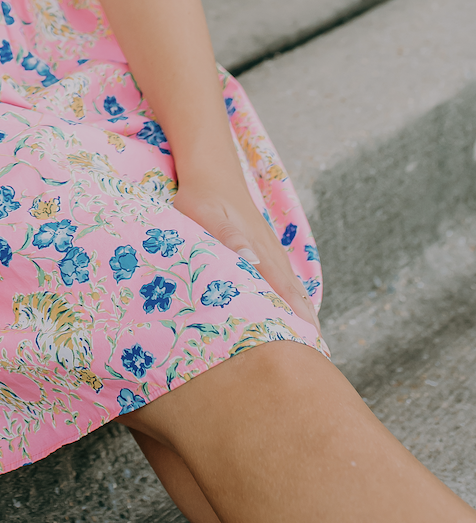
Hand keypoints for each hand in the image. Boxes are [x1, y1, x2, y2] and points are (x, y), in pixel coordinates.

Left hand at [173, 178, 320, 335]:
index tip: (310, 343)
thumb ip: (228, 237)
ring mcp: (268, 246)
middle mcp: (269, 250)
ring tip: (313, 336)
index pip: (283, 288)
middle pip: (293, 289)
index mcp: (258, 247)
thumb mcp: (207, 215)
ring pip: (290, 282)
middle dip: (306, 319)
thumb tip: (254, 261)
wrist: (211, 168)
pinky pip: (283, 273)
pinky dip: (292, 292)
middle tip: (320, 353)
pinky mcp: (262, 242)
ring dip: (302, 307)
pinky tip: (296, 303)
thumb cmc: (203, 195)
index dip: (296, 315)